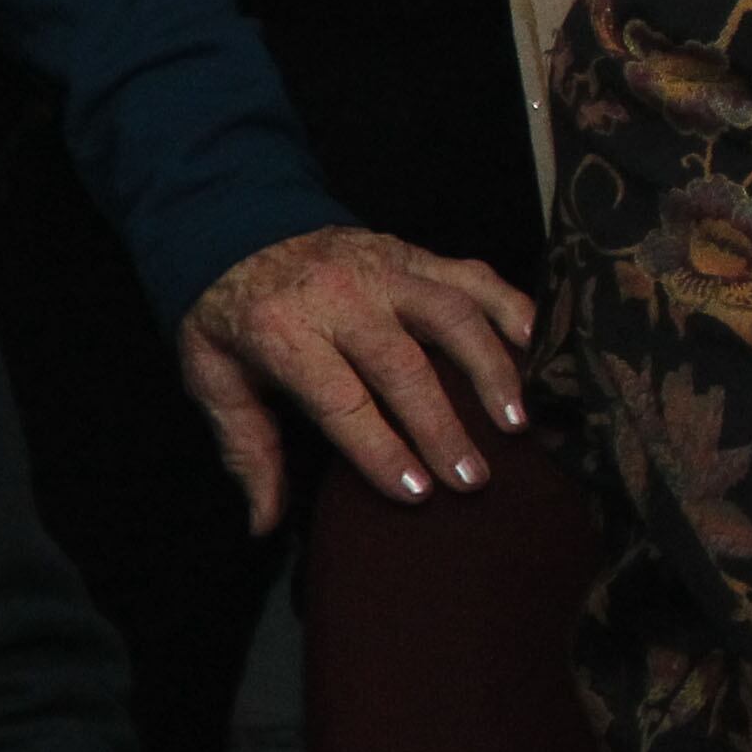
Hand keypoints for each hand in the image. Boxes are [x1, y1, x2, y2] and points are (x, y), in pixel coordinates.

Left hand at [176, 225, 539, 535]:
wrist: (240, 228)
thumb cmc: (231, 317)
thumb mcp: (213, 382)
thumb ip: (246, 451)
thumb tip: (265, 523)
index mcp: (283, 331)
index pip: (340, 399)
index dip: (381, 448)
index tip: (417, 491)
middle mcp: (341, 296)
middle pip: (404, 365)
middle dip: (444, 426)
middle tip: (475, 477)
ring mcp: (387, 268)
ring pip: (452, 315)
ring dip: (490, 370)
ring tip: (517, 421)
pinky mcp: (418, 253)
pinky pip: (475, 277)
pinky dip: (513, 309)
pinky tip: (538, 347)